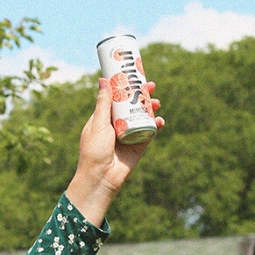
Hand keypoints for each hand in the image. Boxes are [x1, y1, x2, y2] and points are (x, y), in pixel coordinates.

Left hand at [65, 78, 162, 227]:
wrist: (101, 178)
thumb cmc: (94, 151)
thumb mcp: (98, 124)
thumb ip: (103, 103)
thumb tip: (103, 79)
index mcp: (103, 119)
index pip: (116, 99)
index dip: (126, 87)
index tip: (135, 76)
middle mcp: (117, 125)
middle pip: (132, 105)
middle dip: (142, 95)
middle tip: (151, 86)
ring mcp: (129, 134)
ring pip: (143, 116)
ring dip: (151, 107)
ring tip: (156, 102)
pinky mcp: (139, 145)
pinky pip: (150, 131)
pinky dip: (157, 124)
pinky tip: (160, 120)